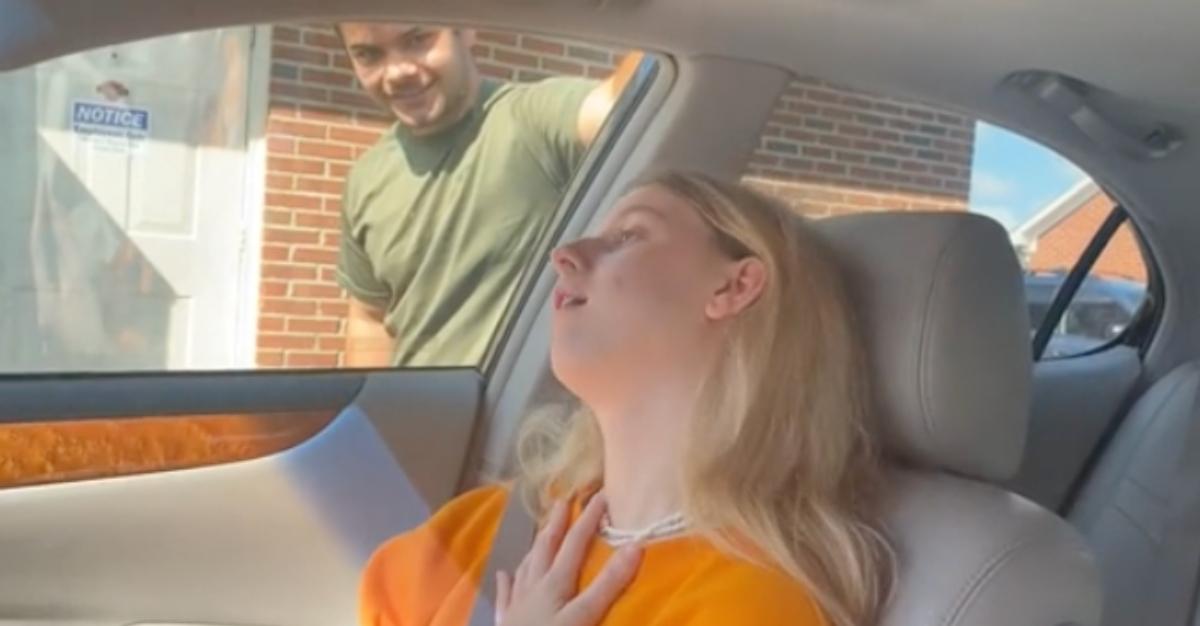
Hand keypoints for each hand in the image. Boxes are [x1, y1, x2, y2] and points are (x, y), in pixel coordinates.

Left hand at [495, 493, 641, 625]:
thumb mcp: (584, 617)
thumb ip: (608, 585)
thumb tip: (635, 547)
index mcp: (555, 584)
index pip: (575, 544)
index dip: (588, 518)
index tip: (602, 494)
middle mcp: (533, 587)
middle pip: (546, 549)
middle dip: (557, 524)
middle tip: (563, 500)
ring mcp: (516, 605)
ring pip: (526, 567)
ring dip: (535, 547)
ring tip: (540, 532)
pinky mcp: (505, 623)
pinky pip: (505, 596)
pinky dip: (507, 582)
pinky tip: (504, 574)